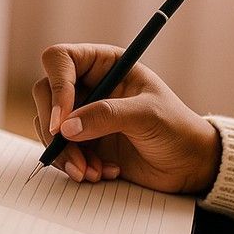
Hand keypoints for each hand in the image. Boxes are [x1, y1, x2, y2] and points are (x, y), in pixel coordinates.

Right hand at [32, 44, 221, 192]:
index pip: (60, 60)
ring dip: (64, 152)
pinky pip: (60, 149)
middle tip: (73, 154)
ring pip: (49, 125)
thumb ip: (106, 116)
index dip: (56, 88)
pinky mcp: (82, 140)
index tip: (62, 122)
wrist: (188, 165)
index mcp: (105, 64)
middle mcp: (88, 84)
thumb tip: (66, 127)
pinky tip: (100, 173)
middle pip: (45, 93)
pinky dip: (73, 164)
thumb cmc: (176, 128)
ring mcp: (82, 113)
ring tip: (91, 172)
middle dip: (54, 129)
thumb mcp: (147, 116)